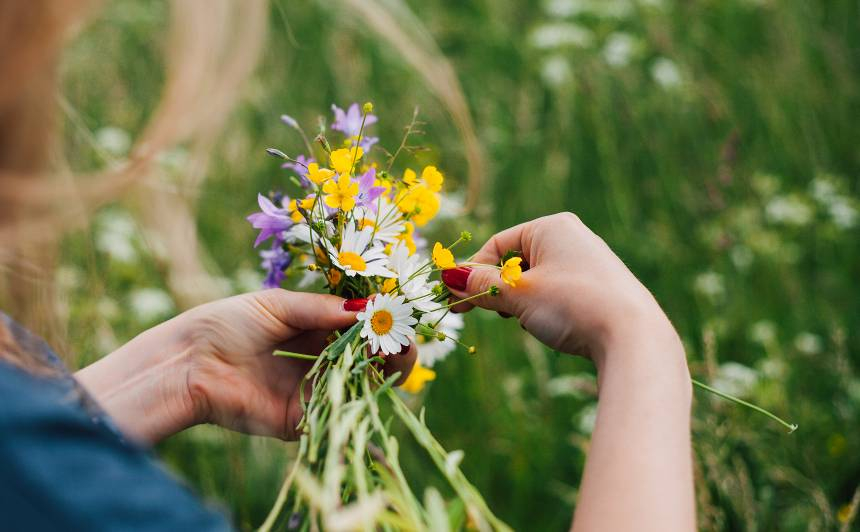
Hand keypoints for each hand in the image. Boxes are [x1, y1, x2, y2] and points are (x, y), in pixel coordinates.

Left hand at [77, 290, 415, 443]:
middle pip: (369, 357)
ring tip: (396, 347)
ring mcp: (312, 391)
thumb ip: (322, 309)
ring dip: (385, 368)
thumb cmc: (225, 324)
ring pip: (363, 384)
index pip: (360, 327)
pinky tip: (372, 373)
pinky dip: (360, 396)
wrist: (187, 364)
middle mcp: (319, 361)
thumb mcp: (278, 305)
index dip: (382, 319)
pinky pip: (339, 411)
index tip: (398, 310)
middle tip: (404, 333)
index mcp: (314, 330)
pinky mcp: (302, 420)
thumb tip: (368, 309)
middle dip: (392, 344)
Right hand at [443, 212, 677, 362]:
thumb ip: (480, 285)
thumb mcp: (517, 295)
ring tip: (530, 321)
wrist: (633, 337)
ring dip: (522, 302)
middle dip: (500, 290)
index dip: (473, 274)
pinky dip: (546, 309)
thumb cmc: (571, 305)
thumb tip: (448, 278)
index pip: (497, 245)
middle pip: (516, 261)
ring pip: (537, 280)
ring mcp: (589, 262)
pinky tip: (555, 327)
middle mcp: (572, 237)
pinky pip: (559, 292)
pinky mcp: (601, 287)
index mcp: (551, 226)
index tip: (456, 303)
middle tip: (491, 314)